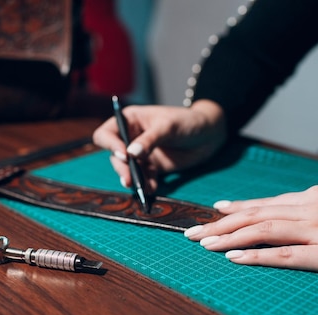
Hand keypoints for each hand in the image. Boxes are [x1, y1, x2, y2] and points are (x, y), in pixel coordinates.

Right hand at [92, 100, 225, 191]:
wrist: (210, 134)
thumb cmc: (188, 121)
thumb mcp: (168, 127)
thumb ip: (150, 140)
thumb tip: (131, 154)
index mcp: (130, 120)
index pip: (107, 133)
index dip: (110, 145)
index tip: (124, 156)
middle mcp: (131, 137)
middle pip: (115, 156)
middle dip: (122, 168)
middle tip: (130, 180)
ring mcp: (142, 154)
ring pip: (128, 170)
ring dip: (133, 179)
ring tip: (142, 188)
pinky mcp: (153, 167)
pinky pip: (144, 178)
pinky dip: (146, 185)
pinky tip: (152, 189)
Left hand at [184, 186, 317, 274]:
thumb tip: (302, 208)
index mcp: (313, 198)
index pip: (265, 203)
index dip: (236, 207)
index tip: (214, 210)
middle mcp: (308, 210)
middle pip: (254, 215)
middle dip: (220, 223)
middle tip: (191, 231)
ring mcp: (316, 231)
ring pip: (261, 231)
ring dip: (228, 238)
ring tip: (202, 244)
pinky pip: (283, 255)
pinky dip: (255, 256)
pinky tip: (234, 258)